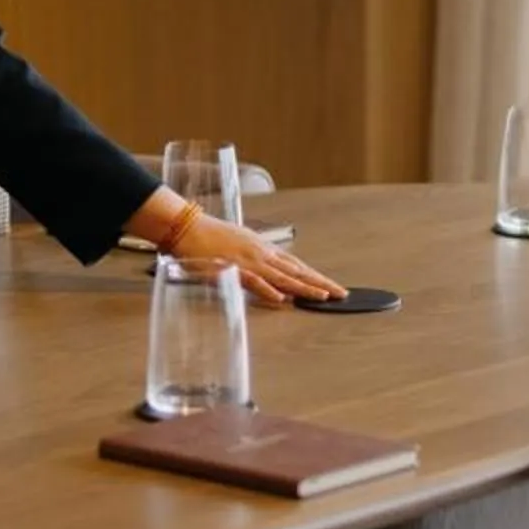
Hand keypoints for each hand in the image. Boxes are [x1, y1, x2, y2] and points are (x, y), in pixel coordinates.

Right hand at [169, 211, 343, 306]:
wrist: (188, 228)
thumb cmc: (210, 236)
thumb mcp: (240, 244)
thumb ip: (256, 259)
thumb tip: (269, 275)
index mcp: (263, 249)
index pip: (296, 265)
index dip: (315, 276)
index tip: (331, 286)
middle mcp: (262, 254)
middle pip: (297, 271)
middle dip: (320, 282)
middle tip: (341, 293)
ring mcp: (249, 262)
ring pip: (283, 277)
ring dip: (304, 288)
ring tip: (323, 297)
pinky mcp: (233, 269)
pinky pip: (254, 282)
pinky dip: (269, 291)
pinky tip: (283, 300)